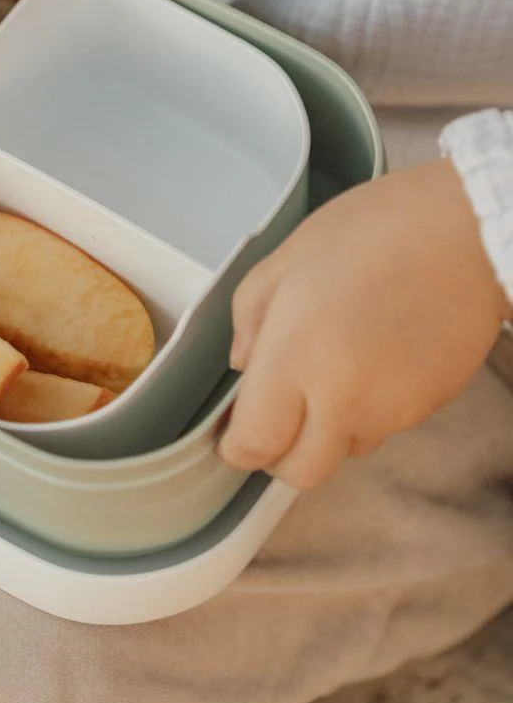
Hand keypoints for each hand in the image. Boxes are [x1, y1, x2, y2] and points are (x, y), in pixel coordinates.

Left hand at [218, 159, 509, 488]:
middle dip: (276, 453)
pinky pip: (380, 428)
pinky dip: (361, 411)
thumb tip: (243, 363)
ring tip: (324, 369)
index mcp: (296, 357)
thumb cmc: (378, 231)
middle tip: (268, 413)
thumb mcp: (287, 258)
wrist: (472, 232)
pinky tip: (364, 361)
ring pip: (341, 451)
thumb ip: (249, 317)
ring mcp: (391, 409)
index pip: (254, 443)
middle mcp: (343, 398)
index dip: (235, 446)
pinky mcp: (427, 408)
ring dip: (321, 431)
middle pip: (299, 471)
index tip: (230, 431)